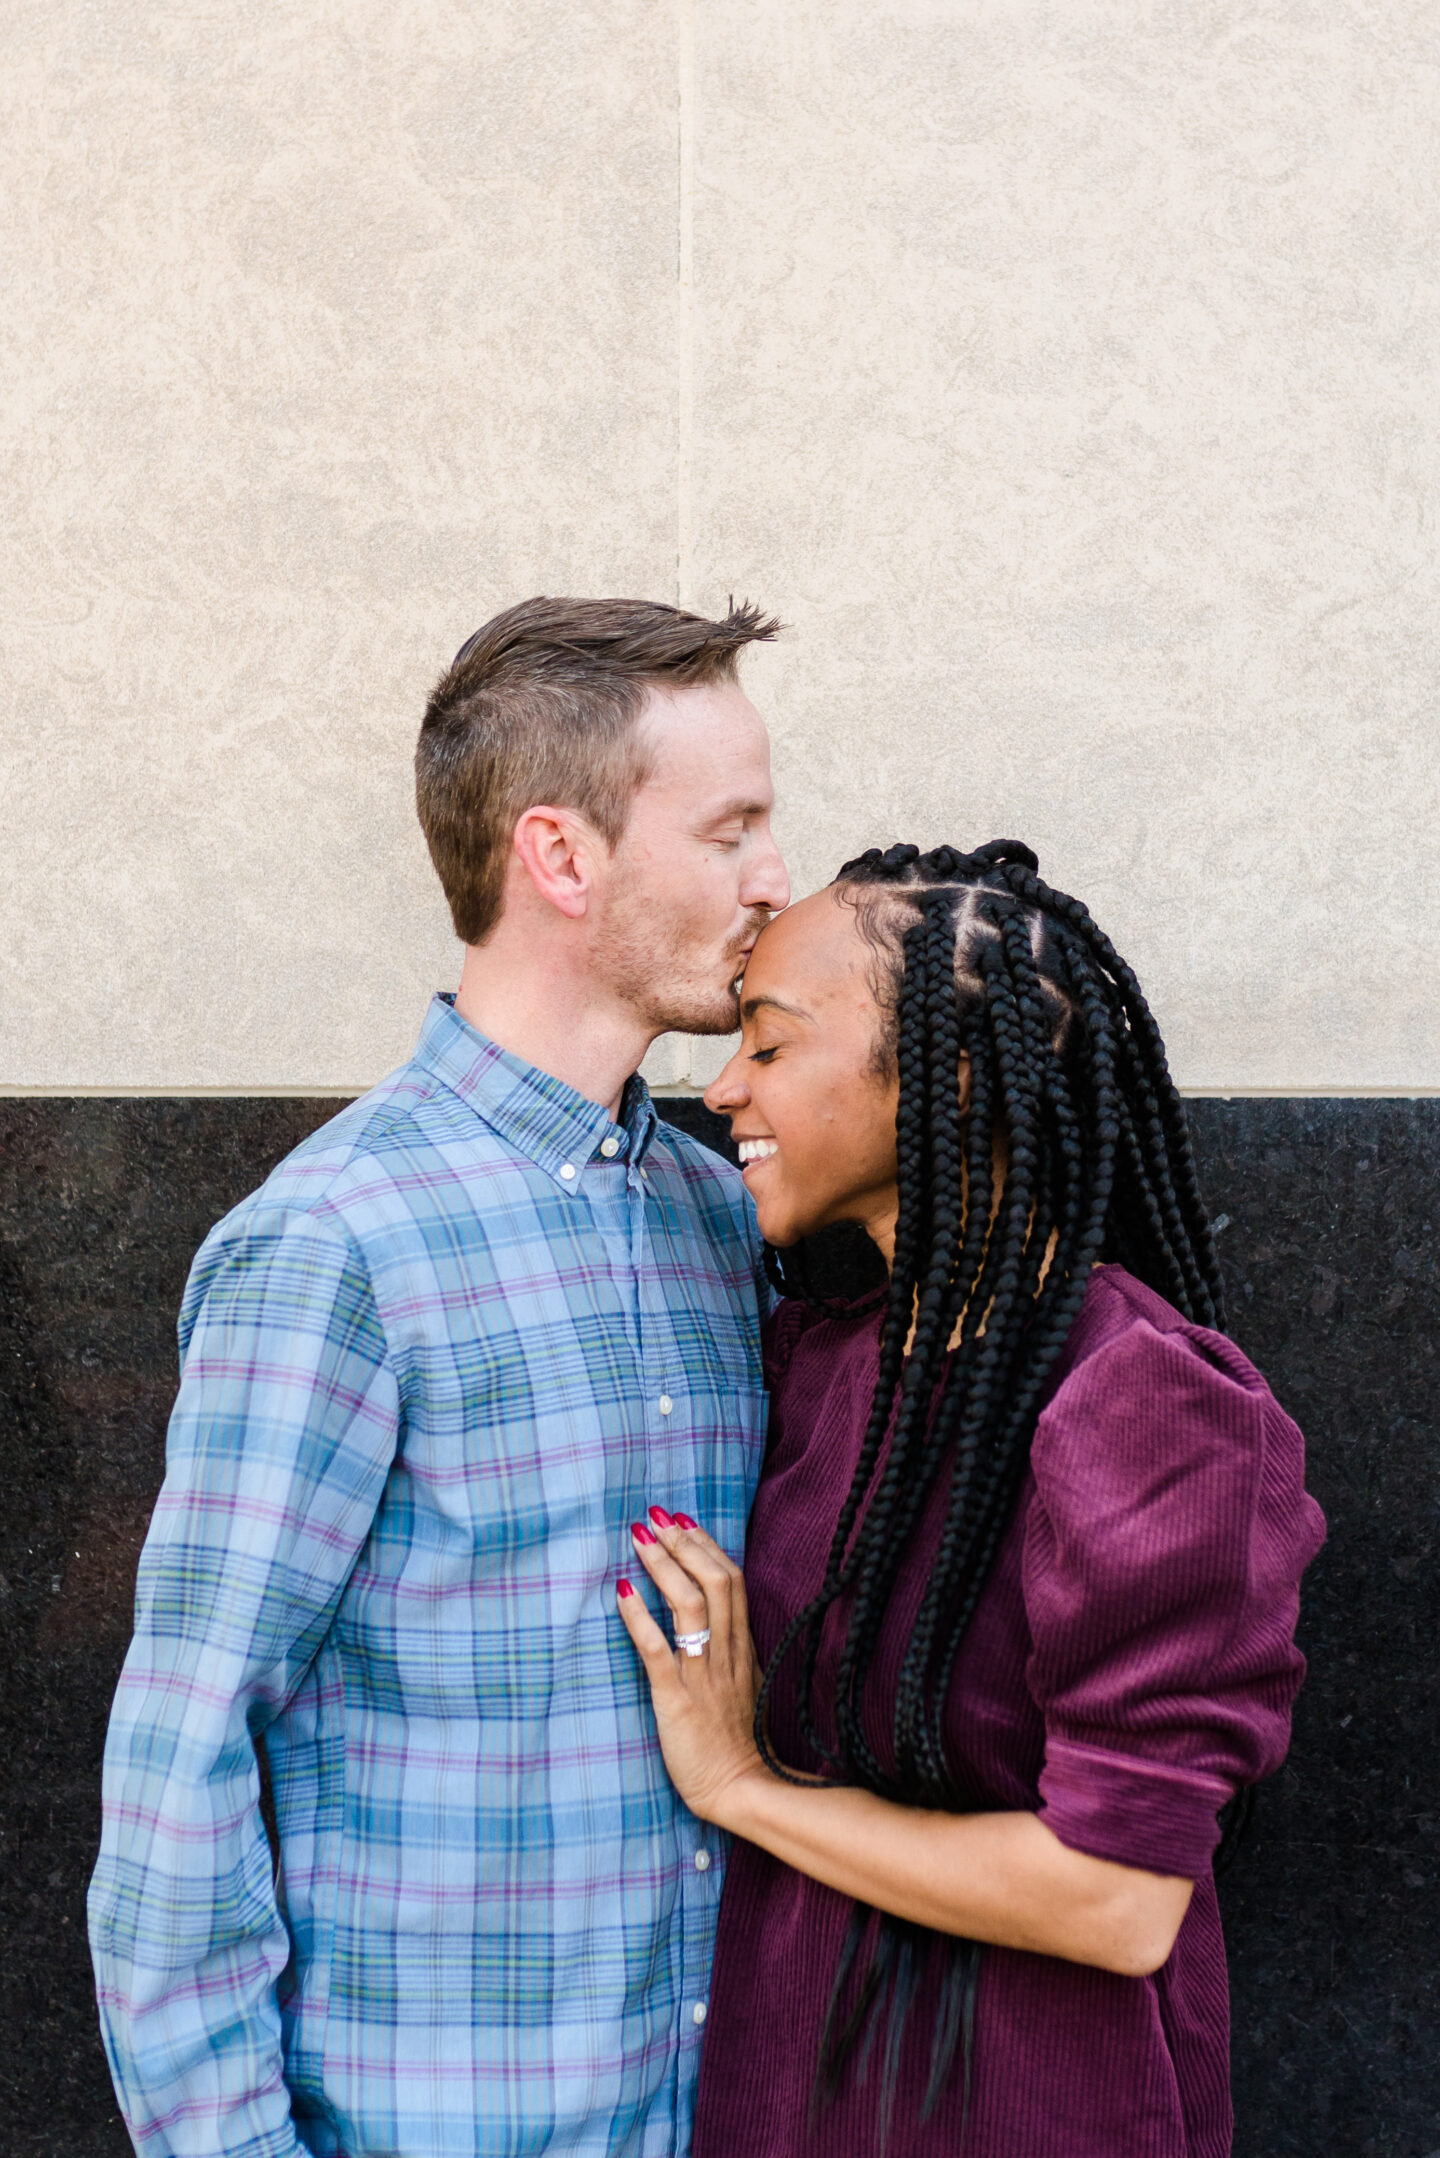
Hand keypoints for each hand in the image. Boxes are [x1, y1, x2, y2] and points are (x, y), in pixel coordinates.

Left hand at [615, 1508, 766, 1824]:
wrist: (741, 1790)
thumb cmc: (737, 1742)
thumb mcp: (744, 1685)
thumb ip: (731, 1650)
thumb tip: (712, 1617)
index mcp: (743, 1649)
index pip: (732, 1582)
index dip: (707, 1546)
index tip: (683, 1519)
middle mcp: (726, 1654)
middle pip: (715, 1583)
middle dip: (685, 1544)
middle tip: (657, 1516)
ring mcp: (704, 1676)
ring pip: (692, 1606)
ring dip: (664, 1567)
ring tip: (640, 1538)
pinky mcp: (678, 1701)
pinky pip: (659, 1651)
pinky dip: (640, 1618)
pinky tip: (622, 1592)